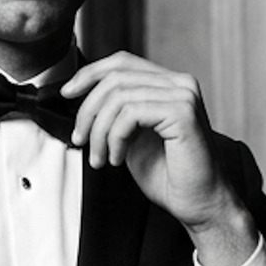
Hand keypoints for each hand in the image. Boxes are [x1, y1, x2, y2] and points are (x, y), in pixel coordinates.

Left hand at [62, 52, 259, 265]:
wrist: (198, 204)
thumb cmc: (169, 176)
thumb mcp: (132, 136)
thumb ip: (115, 113)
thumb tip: (81, 98)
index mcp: (169, 84)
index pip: (122, 62)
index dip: (89, 73)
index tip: (67, 94)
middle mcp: (180, 84)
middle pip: (116, 76)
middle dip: (88, 110)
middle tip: (80, 140)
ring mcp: (184, 95)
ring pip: (119, 96)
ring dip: (99, 131)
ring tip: (101, 158)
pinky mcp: (182, 112)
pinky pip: (130, 114)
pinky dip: (115, 138)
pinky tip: (118, 158)